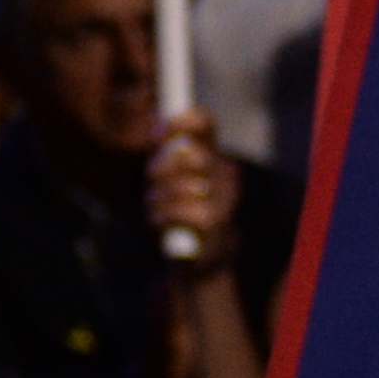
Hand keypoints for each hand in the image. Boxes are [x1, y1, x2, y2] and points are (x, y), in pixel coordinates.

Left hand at [147, 112, 237, 268]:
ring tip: (155, 207)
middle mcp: (226, 173)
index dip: (179, 121)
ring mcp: (225, 198)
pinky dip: (160, 218)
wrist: (204, 256)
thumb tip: (152, 129)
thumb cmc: (183, 210)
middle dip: (160, 168)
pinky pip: (178, 211)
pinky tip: (159, 223)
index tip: (158, 134)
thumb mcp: (174, 178)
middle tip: (152, 180)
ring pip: (181, 185)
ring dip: (157, 198)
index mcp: (214, 155)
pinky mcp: (215, 223)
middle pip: (189, 154)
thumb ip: (166, 153)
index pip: (204, 122)